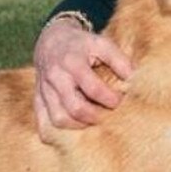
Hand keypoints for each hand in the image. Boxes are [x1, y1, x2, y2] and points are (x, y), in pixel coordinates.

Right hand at [33, 16, 132, 140]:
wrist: (51, 39)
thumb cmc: (81, 43)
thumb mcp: (102, 43)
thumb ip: (120, 60)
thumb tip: (133, 79)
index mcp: (72, 63)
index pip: (93, 89)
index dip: (110, 99)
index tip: (120, 101)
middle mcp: (55, 78)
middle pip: (75, 108)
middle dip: (96, 116)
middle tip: (108, 115)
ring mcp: (43, 90)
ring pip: (58, 119)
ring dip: (79, 125)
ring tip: (93, 120)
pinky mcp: (37, 99)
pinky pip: (42, 123)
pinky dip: (55, 132)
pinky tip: (72, 129)